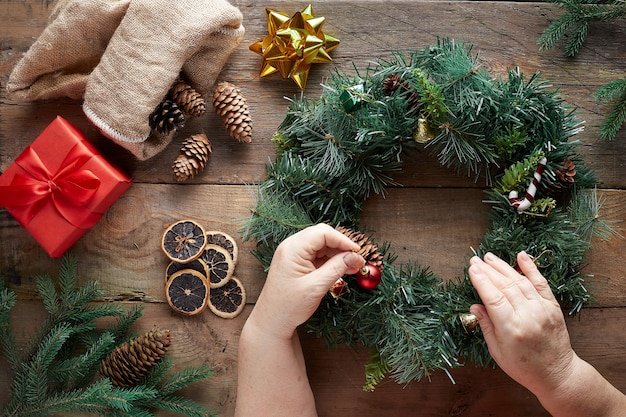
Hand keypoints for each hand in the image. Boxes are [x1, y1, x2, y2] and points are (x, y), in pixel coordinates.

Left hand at [249, 224, 364, 339]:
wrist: (272, 322)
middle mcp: (292, 247)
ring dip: (338, 254)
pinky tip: (343, 269)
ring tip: (354, 267)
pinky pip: (318, 255)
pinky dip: (331, 261)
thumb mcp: (316, 287)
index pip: (322, 233)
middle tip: (357, 260)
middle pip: (322, 236)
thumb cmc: (288, 306)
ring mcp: (294, 254)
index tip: (357, 252)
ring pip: (322, 245)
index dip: (342, 240)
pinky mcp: (297, 263)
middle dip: (341, 246)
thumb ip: (336, 268)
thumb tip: (355, 256)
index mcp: (292, 249)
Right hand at [468, 252, 575, 394]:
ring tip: (490, 257)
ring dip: (503, 267)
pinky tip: (521, 256)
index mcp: (512, 329)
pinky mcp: (553, 307)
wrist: (557, 374)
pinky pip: (541, 283)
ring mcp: (542, 310)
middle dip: (488, 270)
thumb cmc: (523, 367)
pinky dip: (531, 268)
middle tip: (476, 260)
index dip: (481, 281)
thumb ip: (486, 325)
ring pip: (520, 281)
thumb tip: (475, 305)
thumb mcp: (497, 351)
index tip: (471, 269)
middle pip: (505, 286)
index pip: (493, 298)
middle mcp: (528, 316)